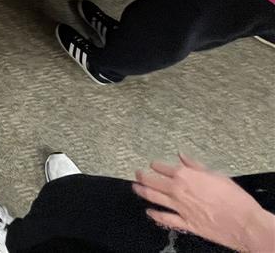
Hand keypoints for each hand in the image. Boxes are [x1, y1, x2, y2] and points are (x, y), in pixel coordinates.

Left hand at [134, 154, 274, 251]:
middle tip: (137, 174)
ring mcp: (179, 207)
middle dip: (142, 176)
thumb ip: (195, 165)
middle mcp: (177, 190)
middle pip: (152, 181)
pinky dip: (155, 215)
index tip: (152, 164)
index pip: (162, 167)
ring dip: (142, 191)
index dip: (155, 165)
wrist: (243, 222)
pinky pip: (165, 218)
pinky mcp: (184, 223)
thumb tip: (181, 155)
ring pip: (153, 198)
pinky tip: (149, 212)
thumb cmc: (233, 197)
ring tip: (135, 187)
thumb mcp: (216, 174)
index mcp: (185, 175)